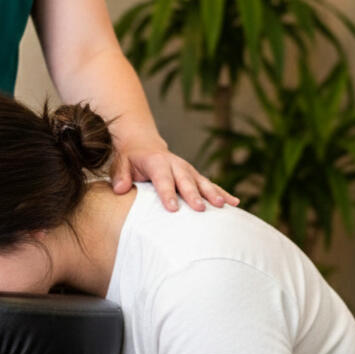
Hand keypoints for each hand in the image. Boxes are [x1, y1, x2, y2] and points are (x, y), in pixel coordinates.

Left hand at [110, 137, 238, 211]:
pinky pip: (210, 184)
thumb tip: (120, 188)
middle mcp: (175, 164)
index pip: (162, 178)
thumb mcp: (121, 162)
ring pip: (201, 182)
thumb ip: (121, 175)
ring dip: (212, 193)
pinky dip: (222, 193)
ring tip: (222, 206)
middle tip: (200, 209)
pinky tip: (235, 203)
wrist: (143, 144)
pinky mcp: (195, 175)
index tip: (173, 209)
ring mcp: (187, 170)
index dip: (167, 193)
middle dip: (193, 194)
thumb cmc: (130, 158)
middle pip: (185, 181)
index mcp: (156, 162)